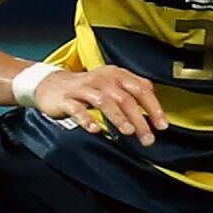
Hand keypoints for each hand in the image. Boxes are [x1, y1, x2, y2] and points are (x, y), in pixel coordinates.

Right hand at [34, 66, 167, 145]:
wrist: (50, 85)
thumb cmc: (86, 88)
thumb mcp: (111, 84)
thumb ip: (132, 92)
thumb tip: (154, 108)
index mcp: (115, 74)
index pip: (140, 88)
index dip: (154, 107)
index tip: (161, 125)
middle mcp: (101, 79)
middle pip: (125, 97)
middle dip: (139, 119)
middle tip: (147, 137)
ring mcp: (83, 88)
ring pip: (104, 101)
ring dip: (118, 118)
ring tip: (128, 132)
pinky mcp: (66, 99)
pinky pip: (78, 109)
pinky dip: (87, 120)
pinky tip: (95, 130)